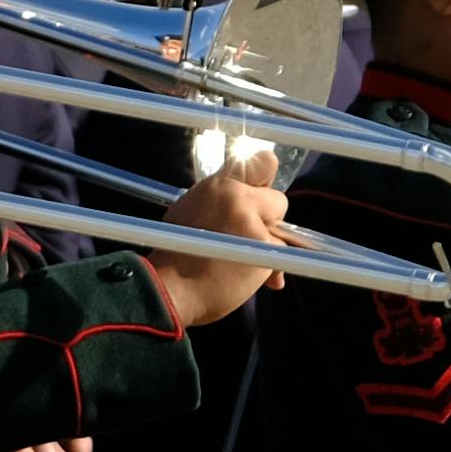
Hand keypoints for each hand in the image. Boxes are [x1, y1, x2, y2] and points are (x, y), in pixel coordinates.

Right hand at [145, 164, 286, 332]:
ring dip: (267, 248)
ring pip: (281, 233)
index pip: (264, 162)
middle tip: (244, 239)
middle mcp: (237, 196)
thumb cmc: (176, 255)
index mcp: (217, 185)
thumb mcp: (190, 210)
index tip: (262, 193)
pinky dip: (269, 269)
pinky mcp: (264, 248)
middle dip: (268, 221)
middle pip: (278, 201)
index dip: (267, 179)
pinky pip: (280, 257)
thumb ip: (221, 200)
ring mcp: (252, 222)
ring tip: (239, 263)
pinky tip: (246, 277)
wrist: (169, 289)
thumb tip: (248, 196)